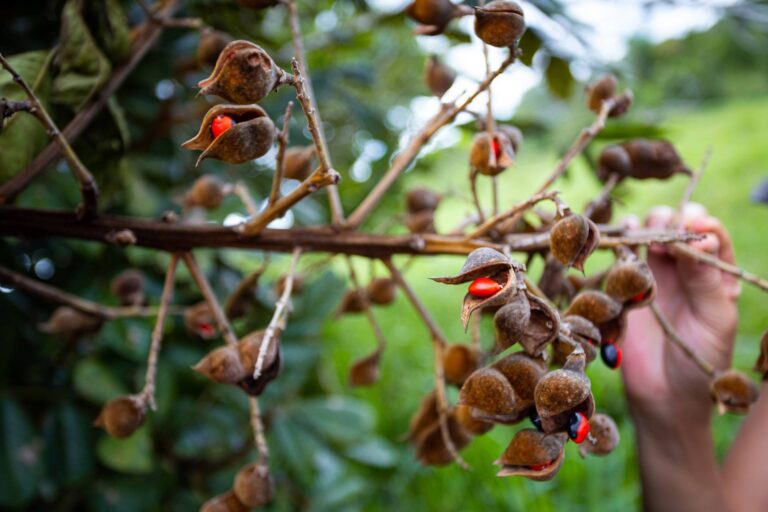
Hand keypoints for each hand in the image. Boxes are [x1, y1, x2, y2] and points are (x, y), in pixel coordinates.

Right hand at [622, 203, 739, 422]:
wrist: (665, 396)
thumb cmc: (701, 362)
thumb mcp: (715, 320)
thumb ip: (706, 280)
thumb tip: (701, 237)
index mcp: (715, 277)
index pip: (712, 235)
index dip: (702, 223)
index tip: (691, 226)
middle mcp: (685, 272)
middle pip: (678, 227)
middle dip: (671, 219)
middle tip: (663, 231)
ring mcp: (654, 278)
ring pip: (650, 235)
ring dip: (647, 225)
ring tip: (643, 230)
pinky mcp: (626, 289)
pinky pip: (622, 257)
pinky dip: (622, 241)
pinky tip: (623, 236)